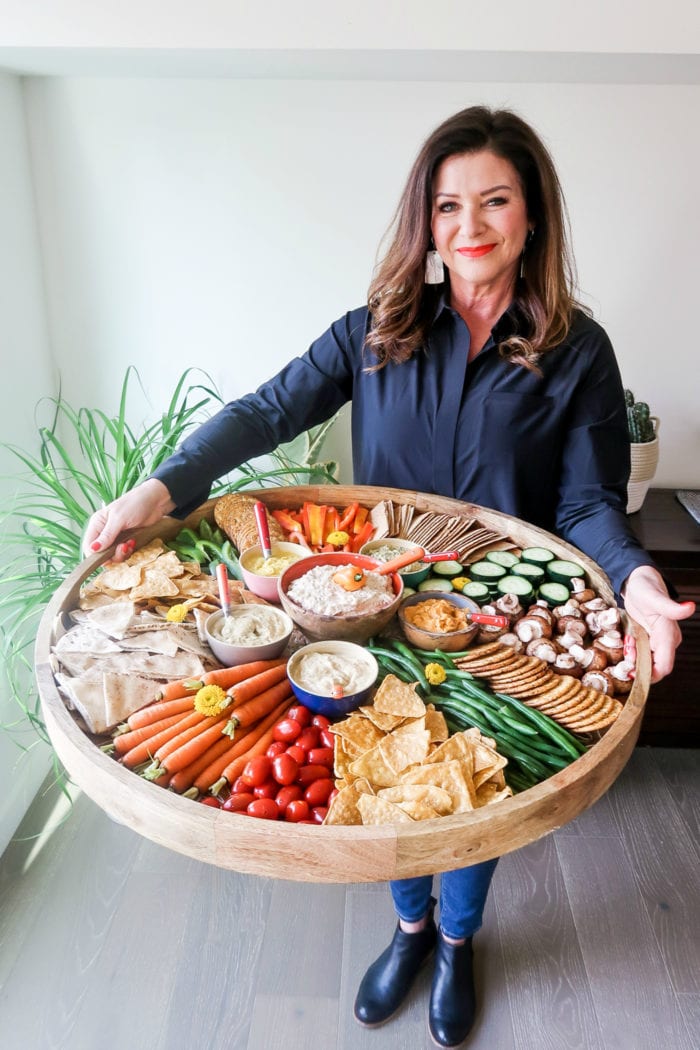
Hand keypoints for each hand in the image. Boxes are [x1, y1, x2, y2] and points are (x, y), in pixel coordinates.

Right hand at [82, 479, 175, 560]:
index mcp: (97, 524)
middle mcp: (104, 532)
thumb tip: (93, 549)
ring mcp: (116, 538)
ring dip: (122, 553)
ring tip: (130, 543)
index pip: (88, 546)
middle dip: (112, 555)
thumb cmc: (135, 503)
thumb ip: (106, 535)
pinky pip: (124, 553)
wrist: (156, 500)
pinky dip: (128, 551)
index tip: (107, 556)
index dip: (96, 555)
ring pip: (113, 556)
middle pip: (101, 554)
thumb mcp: (119, 519)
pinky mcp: (127, 541)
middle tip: (123, 547)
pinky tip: (134, 542)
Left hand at [621, 565, 695, 682]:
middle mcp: (666, 641)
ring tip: (627, 641)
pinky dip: (633, 652)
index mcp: (668, 635)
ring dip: (634, 658)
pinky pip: (642, 653)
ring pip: (647, 661)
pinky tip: (628, 640)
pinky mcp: (650, 638)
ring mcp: (658, 640)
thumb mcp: (654, 596)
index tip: (631, 672)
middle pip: (653, 666)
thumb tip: (690, 607)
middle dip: (637, 665)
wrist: (638, 580)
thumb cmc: (646, 586)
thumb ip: (671, 606)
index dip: (649, 674)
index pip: (664, 666)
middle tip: (626, 648)